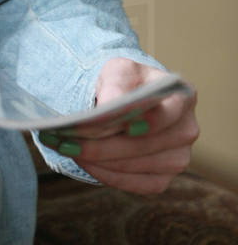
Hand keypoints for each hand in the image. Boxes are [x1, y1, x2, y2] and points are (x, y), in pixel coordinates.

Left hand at [43, 58, 198, 194]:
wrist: (124, 97)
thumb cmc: (124, 81)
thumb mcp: (119, 70)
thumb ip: (117, 84)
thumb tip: (111, 107)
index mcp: (182, 96)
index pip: (168, 112)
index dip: (148, 122)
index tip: (124, 127)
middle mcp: (186, 130)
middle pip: (146, 145)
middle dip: (105, 145)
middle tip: (69, 141)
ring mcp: (178, 158)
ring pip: (138, 167)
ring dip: (101, 160)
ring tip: (68, 148)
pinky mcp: (163, 178)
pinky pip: (136, 184)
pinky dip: (107, 174)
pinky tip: (85, 162)